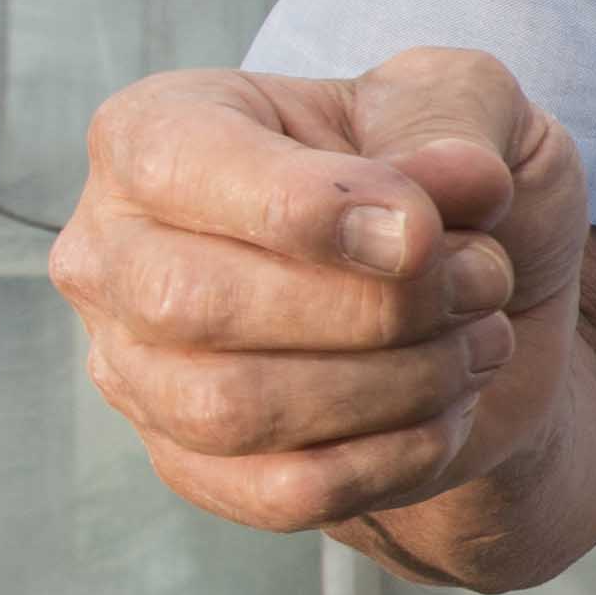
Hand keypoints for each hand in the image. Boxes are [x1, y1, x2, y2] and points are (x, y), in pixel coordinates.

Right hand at [51, 49, 586, 534]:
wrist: (478, 307)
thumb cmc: (446, 185)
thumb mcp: (472, 102)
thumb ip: (455, 118)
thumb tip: (453, 177)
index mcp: (154, 129)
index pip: (180, 165)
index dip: (308, 208)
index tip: (425, 233)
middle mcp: (113, 250)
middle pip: (193, 301)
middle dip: (368, 306)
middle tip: (482, 283)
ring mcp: (136, 368)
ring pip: (228, 408)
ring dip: (391, 384)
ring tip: (479, 342)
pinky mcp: (192, 464)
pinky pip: (275, 491)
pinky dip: (387, 460)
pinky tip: (450, 413)